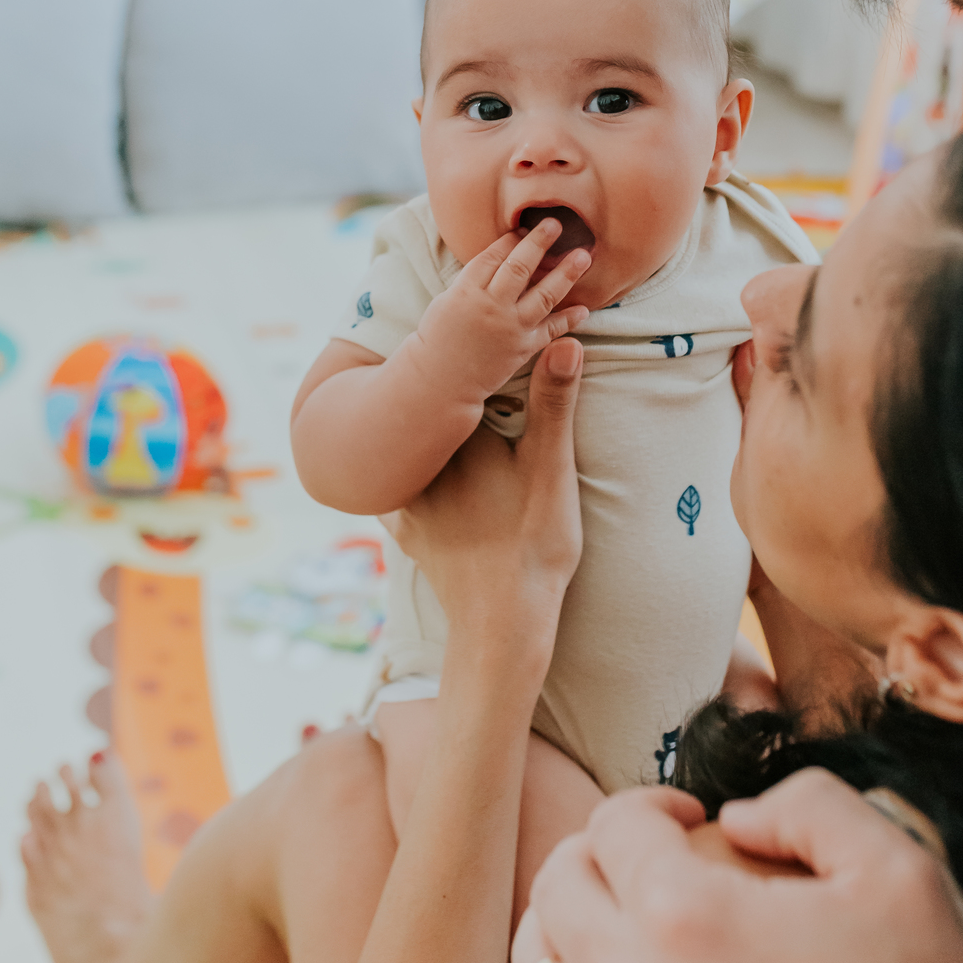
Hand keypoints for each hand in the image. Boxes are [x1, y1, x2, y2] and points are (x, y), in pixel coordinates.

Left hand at [387, 337, 584, 646]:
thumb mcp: (550, 467)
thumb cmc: (532, 542)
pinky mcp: (406, 532)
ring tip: (426, 413)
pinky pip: (397, 490)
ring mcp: (408, 501)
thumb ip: (554, 403)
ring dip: (417, 436)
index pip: (452, 385)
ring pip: (407, 453)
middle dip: (436, 399)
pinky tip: (415, 469)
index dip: (463, 366)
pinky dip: (407, 474)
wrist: (502, 621)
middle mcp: (421, 465)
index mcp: (455, 439)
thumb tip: (565, 340)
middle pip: (425, 417)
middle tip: (449, 368)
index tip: (471, 345)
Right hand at [412, 219, 590, 408]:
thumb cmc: (439, 338)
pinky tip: (583, 308)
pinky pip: (551, 330)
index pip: (493, 256)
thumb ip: (474, 280)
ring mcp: (509, 328)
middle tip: (556, 224)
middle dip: (539, 243)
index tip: (524, 228)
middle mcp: (490, 306)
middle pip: (520, 267)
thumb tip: (503, 256)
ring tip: (583, 257)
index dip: (510, 239)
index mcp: (466, 291)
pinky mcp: (522, 349)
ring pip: (544, 295)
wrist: (440, 382)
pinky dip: (569, 319)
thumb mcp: (447, 300)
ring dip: (566, 274)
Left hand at [499, 771, 962, 962]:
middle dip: (596, 850)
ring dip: (561, 919)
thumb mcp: (894, 869)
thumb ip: (812, 805)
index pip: (614, 824)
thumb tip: (739, 816)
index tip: (691, 816)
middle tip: (646, 857)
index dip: (651, 802)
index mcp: (687, 913)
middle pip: (558, 883)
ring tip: (608, 913)